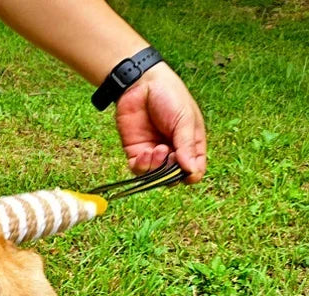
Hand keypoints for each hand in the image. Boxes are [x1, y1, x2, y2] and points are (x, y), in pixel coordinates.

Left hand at [115, 62, 206, 181]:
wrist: (141, 84)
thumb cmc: (169, 96)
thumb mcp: (184, 119)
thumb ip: (187, 145)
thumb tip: (191, 171)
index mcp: (191, 142)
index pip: (195, 167)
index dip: (192, 174)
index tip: (188, 172)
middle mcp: (173, 150)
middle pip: (174, 176)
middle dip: (172, 171)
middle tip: (171, 155)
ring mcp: (154, 152)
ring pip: (155, 176)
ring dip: (157, 167)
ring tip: (158, 149)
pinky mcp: (136, 152)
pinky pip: (139, 170)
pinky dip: (143, 166)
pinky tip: (146, 152)